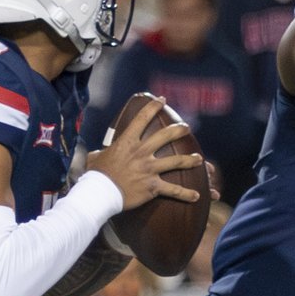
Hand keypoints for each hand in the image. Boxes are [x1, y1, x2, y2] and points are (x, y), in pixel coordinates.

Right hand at [91, 96, 203, 212]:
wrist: (100, 193)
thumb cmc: (96, 175)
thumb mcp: (95, 157)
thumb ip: (100, 152)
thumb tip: (97, 153)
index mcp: (128, 142)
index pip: (142, 118)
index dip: (153, 106)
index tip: (162, 100)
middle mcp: (142, 152)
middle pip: (166, 136)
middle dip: (179, 130)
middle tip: (186, 128)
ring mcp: (149, 169)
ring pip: (176, 161)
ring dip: (189, 160)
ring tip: (199, 159)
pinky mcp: (153, 186)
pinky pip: (173, 190)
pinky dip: (186, 194)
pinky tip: (197, 195)